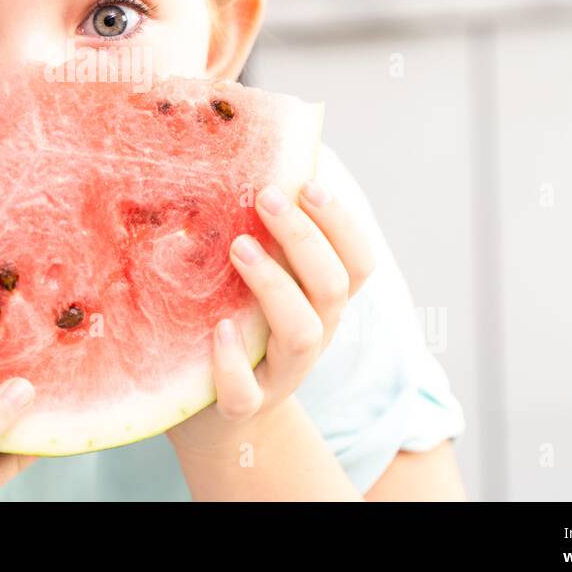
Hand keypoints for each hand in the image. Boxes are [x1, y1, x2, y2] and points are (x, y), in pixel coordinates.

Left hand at [167, 175, 375, 453]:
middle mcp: (314, 334)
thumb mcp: (258, 278)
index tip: (309, 182)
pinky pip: (244, 391)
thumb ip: (264, 233)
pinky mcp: (242, 406)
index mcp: (322, 300)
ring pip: (301, 332)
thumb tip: (257, 158)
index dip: (342, 222)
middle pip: (333, 286)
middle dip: (304, 237)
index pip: (357, 260)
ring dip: (274, 284)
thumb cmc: (236, 321)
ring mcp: (281, 373)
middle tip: (266, 197)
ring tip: (238, 247)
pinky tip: (219, 327)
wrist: (213, 413)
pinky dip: (231, 360)